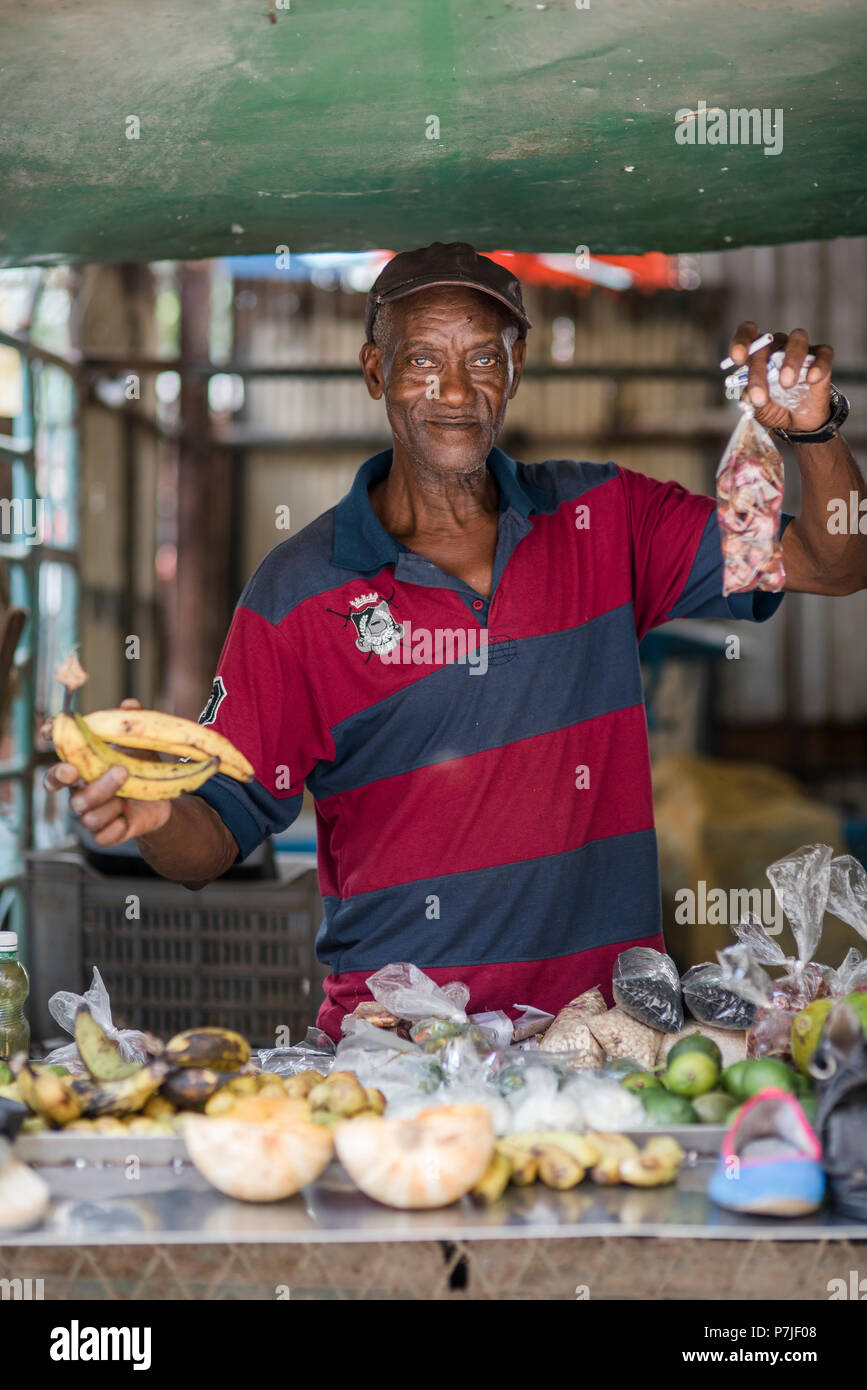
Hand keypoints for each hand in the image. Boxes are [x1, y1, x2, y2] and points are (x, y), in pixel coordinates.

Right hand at [42, 698, 172, 845]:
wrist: (161, 800)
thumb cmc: (140, 768)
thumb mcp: (140, 745)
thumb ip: (131, 725)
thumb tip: (130, 704)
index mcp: (82, 773)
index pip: (56, 775)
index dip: (58, 773)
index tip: (69, 764)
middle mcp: (81, 795)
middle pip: (75, 797)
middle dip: (98, 786)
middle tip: (122, 771)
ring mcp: (93, 815)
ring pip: (88, 817)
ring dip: (111, 804)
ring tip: (130, 793)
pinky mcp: (107, 833)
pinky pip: (103, 837)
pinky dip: (116, 827)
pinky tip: (128, 815)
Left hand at [728, 322, 833, 432]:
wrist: (797, 423)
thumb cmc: (773, 407)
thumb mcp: (756, 407)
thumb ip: (750, 398)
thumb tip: (748, 394)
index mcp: (757, 353)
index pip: (748, 333)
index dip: (741, 341)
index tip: (737, 358)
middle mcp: (778, 346)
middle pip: (768, 344)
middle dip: (759, 370)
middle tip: (759, 396)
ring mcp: (802, 349)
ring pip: (797, 340)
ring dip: (790, 361)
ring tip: (786, 384)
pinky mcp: (822, 358)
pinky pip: (823, 353)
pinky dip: (818, 365)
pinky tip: (811, 380)